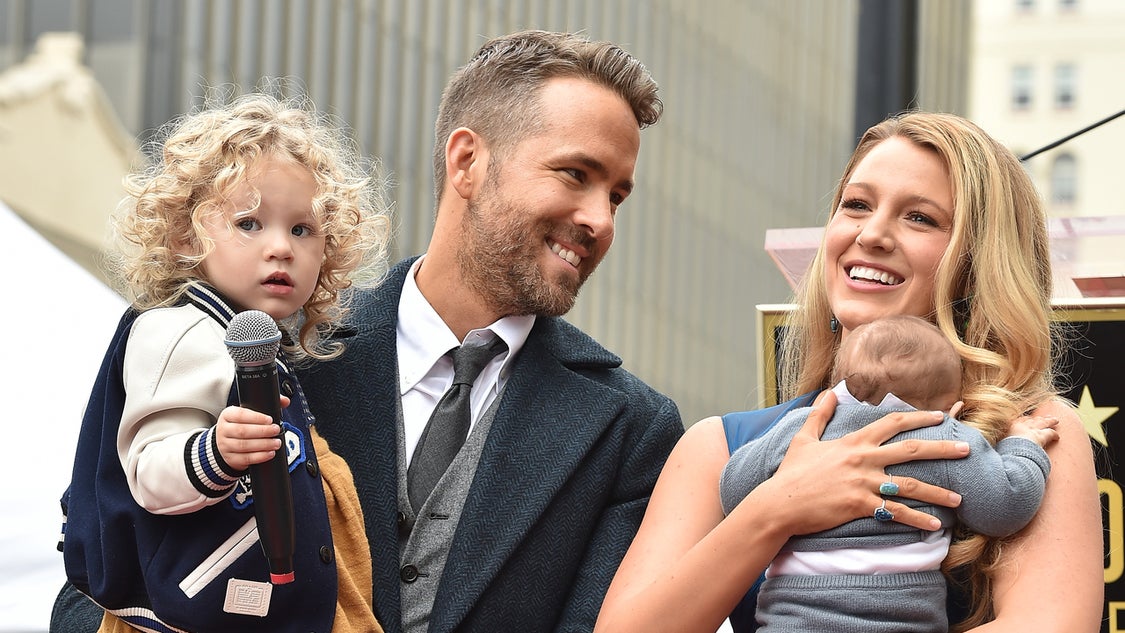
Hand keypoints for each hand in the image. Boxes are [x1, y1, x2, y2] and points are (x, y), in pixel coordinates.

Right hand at [214, 395, 290, 470]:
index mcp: (227, 415)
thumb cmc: (242, 424)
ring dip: (263, 445)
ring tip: (276, 443)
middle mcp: (223, 430)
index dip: (256, 417)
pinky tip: (270, 453)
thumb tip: (285, 401)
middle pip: (242, 431)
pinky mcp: (230, 458)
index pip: (240, 415)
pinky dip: (259, 457)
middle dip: (262, 431)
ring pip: (243, 446)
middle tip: (276, 430)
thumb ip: (267, 405)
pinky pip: (245, 458)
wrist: (227, 442)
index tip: (270, 419)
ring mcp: (225, 445)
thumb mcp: (249, 413)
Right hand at [768, 390, 968, 533]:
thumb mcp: (803, 438)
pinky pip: (895, 512)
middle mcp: (863, 459)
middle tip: (967, 449)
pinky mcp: (861, 505)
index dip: (919, 417)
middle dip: (943, 449)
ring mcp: (863, 483)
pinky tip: (935, 525)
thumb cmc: (791, 472)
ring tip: (959, 498)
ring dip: (938, 492)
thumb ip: (820, 415)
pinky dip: (917, 519)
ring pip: (910, 485)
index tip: (941, 416)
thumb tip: (828, 392)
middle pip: (912, 450)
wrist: (781, 502)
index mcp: (854, 442)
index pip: (893, 423)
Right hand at [1007, 414, 1059, 448]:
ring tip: (1054, 420)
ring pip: (1043, 422)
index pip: (1020, 420)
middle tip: (1043, 417)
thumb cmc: (1006, 450)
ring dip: (1049, 421)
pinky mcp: (1041, 436)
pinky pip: (1050, 433)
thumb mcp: (1002, 443)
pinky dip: (1054, 434)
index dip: (1026, 419)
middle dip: (1038, 418)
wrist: (1013, 452)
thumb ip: (1005, 442)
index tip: (1028, 419)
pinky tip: (1057, 437)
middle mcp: (1023, 425)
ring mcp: (1032, 430)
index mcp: (1012, 426)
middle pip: (1033, 419)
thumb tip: (1003, 445)